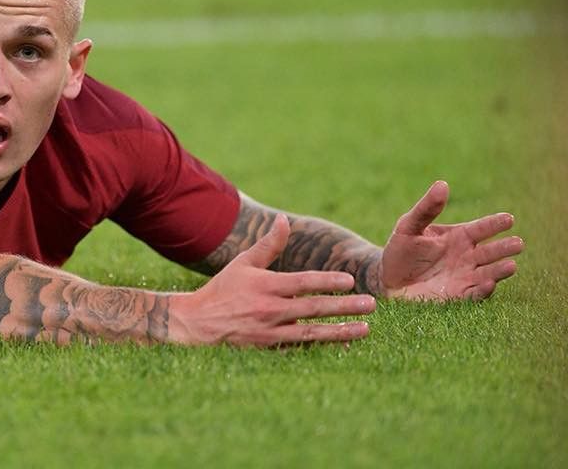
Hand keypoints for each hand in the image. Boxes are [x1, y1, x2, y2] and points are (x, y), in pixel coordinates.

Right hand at [171, 215, 375, 346]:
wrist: (197, 324)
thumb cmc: (223, 289)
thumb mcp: (244, 263)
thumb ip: (268, 244)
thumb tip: (284, 219)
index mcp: (265, 285)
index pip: (302, 283)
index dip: (327, 281)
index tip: (350, 281)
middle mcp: (270, 309)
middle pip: (314, 308)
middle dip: (344, 306)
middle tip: (371, 304)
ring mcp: (270, 332)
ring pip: (312, 333)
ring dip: (340, 331)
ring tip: (365, 329)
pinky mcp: (269, 348)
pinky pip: (301, 348)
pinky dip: (322, 347)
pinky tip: (341, 345)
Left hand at [380, 181, 521, 300]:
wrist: (387, 279)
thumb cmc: (401, 250)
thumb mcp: (410, 226)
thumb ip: (427, 208)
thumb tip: (442, 184)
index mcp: (459, 236)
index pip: (482, 228)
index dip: (495, 224)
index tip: (509, 219)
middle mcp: (467, 256)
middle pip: (491, 251)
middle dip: (504, 248)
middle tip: (518, 243)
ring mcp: (465, 276)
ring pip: (489, 272)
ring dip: (500, 270)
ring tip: (511, 265)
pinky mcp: (459, 295)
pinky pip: (475, 293)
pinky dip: (483, 289)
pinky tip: (489, 283)